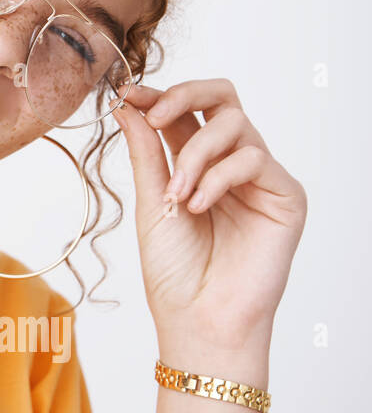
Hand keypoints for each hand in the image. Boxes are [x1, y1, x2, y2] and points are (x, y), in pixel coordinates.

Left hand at [111, 81, 306, 362]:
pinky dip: (218, 177)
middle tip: (153, 115)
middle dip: (183, 95)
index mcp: (195, 163)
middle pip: (222, 98)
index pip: (184, 111)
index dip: (158, 96)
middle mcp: (230, 163)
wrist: (198, 318)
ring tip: (175, 195)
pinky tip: (198, 207)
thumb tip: (127, 105)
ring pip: (234, 124)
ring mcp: (260, 178)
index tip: (126, 93)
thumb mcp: (150, 201)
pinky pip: (254, 159)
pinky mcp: (285, 195)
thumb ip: (146, 152)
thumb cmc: (174, 269)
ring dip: (195, 154)